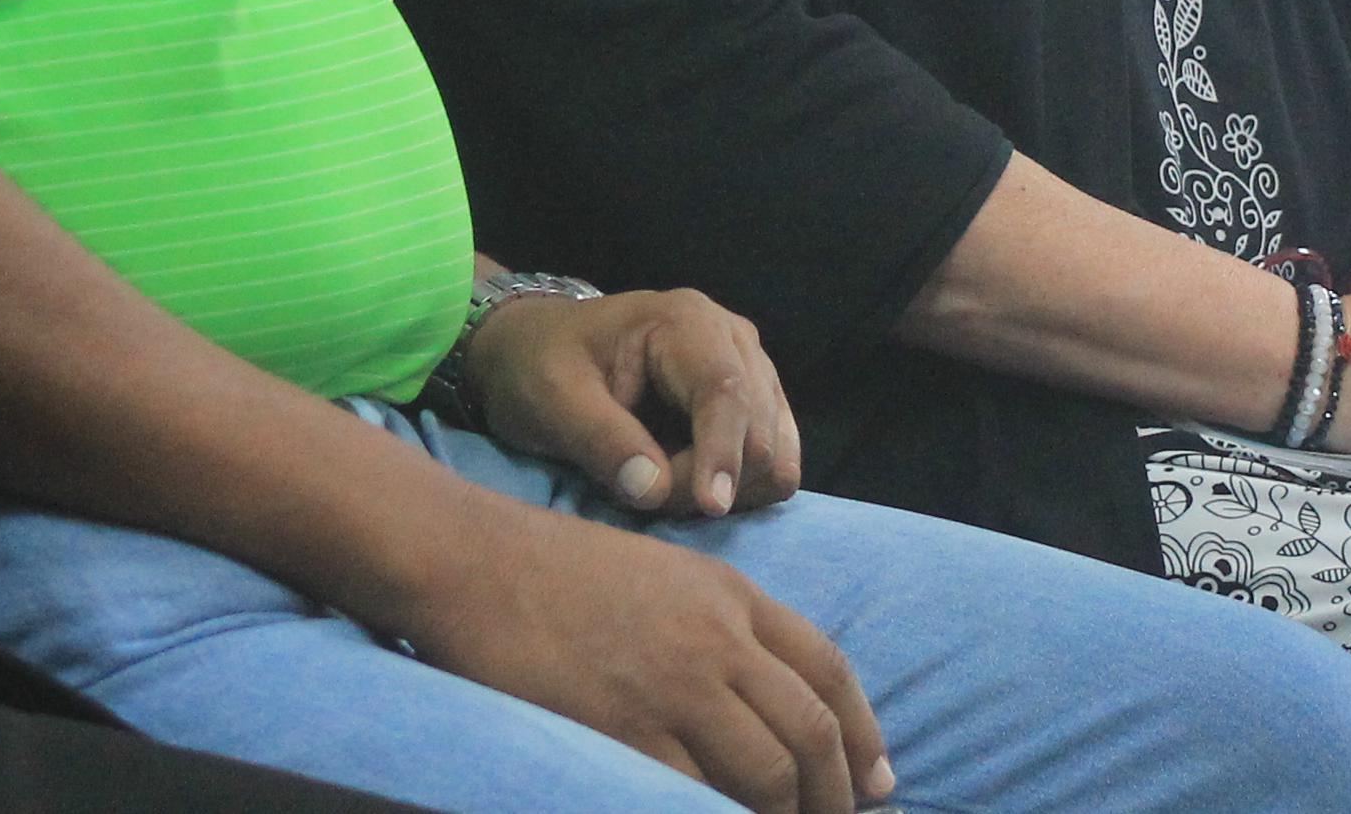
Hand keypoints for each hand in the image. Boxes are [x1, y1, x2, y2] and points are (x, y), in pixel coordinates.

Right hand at [376, 490, 893, 812]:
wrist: (472, 560)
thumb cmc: (553, 566)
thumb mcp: (661, 571)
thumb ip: (718, 622)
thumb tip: (760, 690)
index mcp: (729, 594)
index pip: (829, 670)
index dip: (863, 735)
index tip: (877, 780)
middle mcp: (716, 638)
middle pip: (811, 731)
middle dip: (836, 794)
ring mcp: (672, 685)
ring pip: (769, 773)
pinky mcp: (625, 728)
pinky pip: (695, 794)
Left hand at [472, 288, 798, 518]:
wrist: (541, 350)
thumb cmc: (540, 364)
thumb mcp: (551, 397)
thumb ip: (601, 439)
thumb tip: (655, 491)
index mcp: (686, 322)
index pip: (725, 393)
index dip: (722, 454)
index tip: (710, 507)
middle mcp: (735, 341)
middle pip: (758, 436)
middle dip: (706, 482)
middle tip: (640, 492)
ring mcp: (754, 375)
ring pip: (775, 460)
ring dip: (725, 492)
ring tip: (657, 482)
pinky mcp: (758, 409)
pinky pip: (773, 469)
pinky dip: (736, 491)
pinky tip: (684, 481)